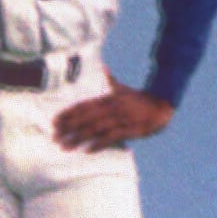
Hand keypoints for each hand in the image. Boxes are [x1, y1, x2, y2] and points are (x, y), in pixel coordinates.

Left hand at [52, 74, 173, 152]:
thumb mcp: (122, 88)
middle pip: (85, 118)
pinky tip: (87, 150)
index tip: (54, 121)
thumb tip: (103, 67)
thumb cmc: (139, 98)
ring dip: (78, 138)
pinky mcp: (130, 130)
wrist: (162, 104)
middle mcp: (111, 108)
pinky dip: (99, 144)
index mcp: (107, 98)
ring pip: (95, 129)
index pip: (83, 106)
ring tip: (65, 146)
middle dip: (68, 128)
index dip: (68, 113)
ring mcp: (120, 119)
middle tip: (54, 136)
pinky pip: (112, 137)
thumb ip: (110, 80)